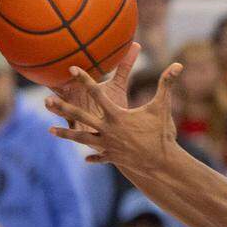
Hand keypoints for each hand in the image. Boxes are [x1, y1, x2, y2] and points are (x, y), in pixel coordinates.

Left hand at [46, 61, 181, 167]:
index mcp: (117, 115)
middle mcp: (107, 129)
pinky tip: (86, 158)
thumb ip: (167, 84)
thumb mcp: (163, 106)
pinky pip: (100, 156)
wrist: (161, 162)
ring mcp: (107, 144)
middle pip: (80, 116)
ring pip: (82, 138)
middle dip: (63, 108)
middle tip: (47, 100)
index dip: (84, 79)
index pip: (97, 92)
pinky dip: (94, 157)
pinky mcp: (113, 157)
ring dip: (66, 133)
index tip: (71, 68)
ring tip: (50, 129)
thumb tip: (179, 64)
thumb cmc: (162, 133)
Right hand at [50, 42, 139, 129]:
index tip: (71, 66)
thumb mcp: (119, 86)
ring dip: (55, 108)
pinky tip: (54, 131)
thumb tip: (136, 44)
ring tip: (48, 102)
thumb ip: (125, 66)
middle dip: (53, 90)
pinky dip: (64, 131)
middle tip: (47, 85)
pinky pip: (72, 133)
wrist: (122, 129)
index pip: (68, 78)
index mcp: (79, 90)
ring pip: (62, 113)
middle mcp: (73, 102)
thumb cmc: (115, 104)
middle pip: (59, 94)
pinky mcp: (80, 134)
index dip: (69, 73)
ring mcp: (75, 118)